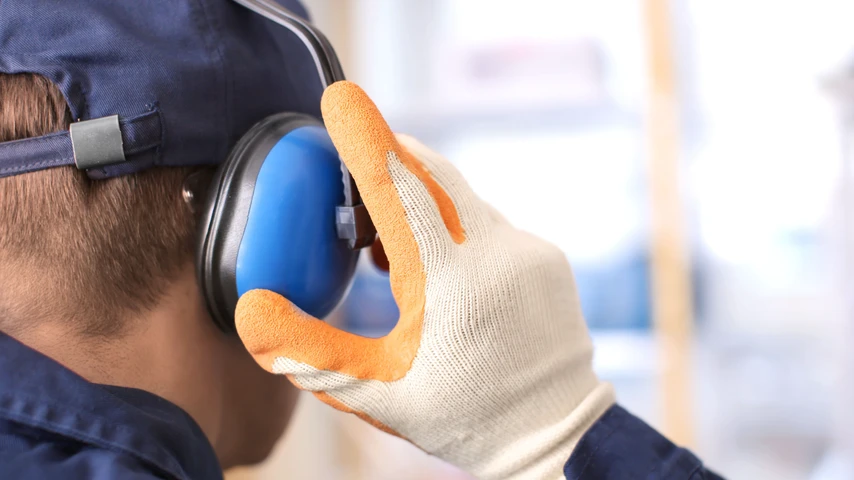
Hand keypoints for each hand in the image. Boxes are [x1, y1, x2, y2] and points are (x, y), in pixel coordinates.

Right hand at [235, 81, 614, 479]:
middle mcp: (498, 252)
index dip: (365, 141)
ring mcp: (528, 250)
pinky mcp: (543, 257)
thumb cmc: (465, 416)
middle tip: (349, 178)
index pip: (401, 190)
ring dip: (418, 199)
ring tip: (380, 244)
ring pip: (461, 196)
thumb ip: (311, 353)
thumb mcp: (378, 393)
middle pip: (433, 175)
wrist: (554, 434)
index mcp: (452, 282)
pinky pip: (487, 219)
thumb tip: (253, 313)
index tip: (341, 100)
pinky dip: (452, 222)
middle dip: (387, 162)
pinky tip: (431, 259)